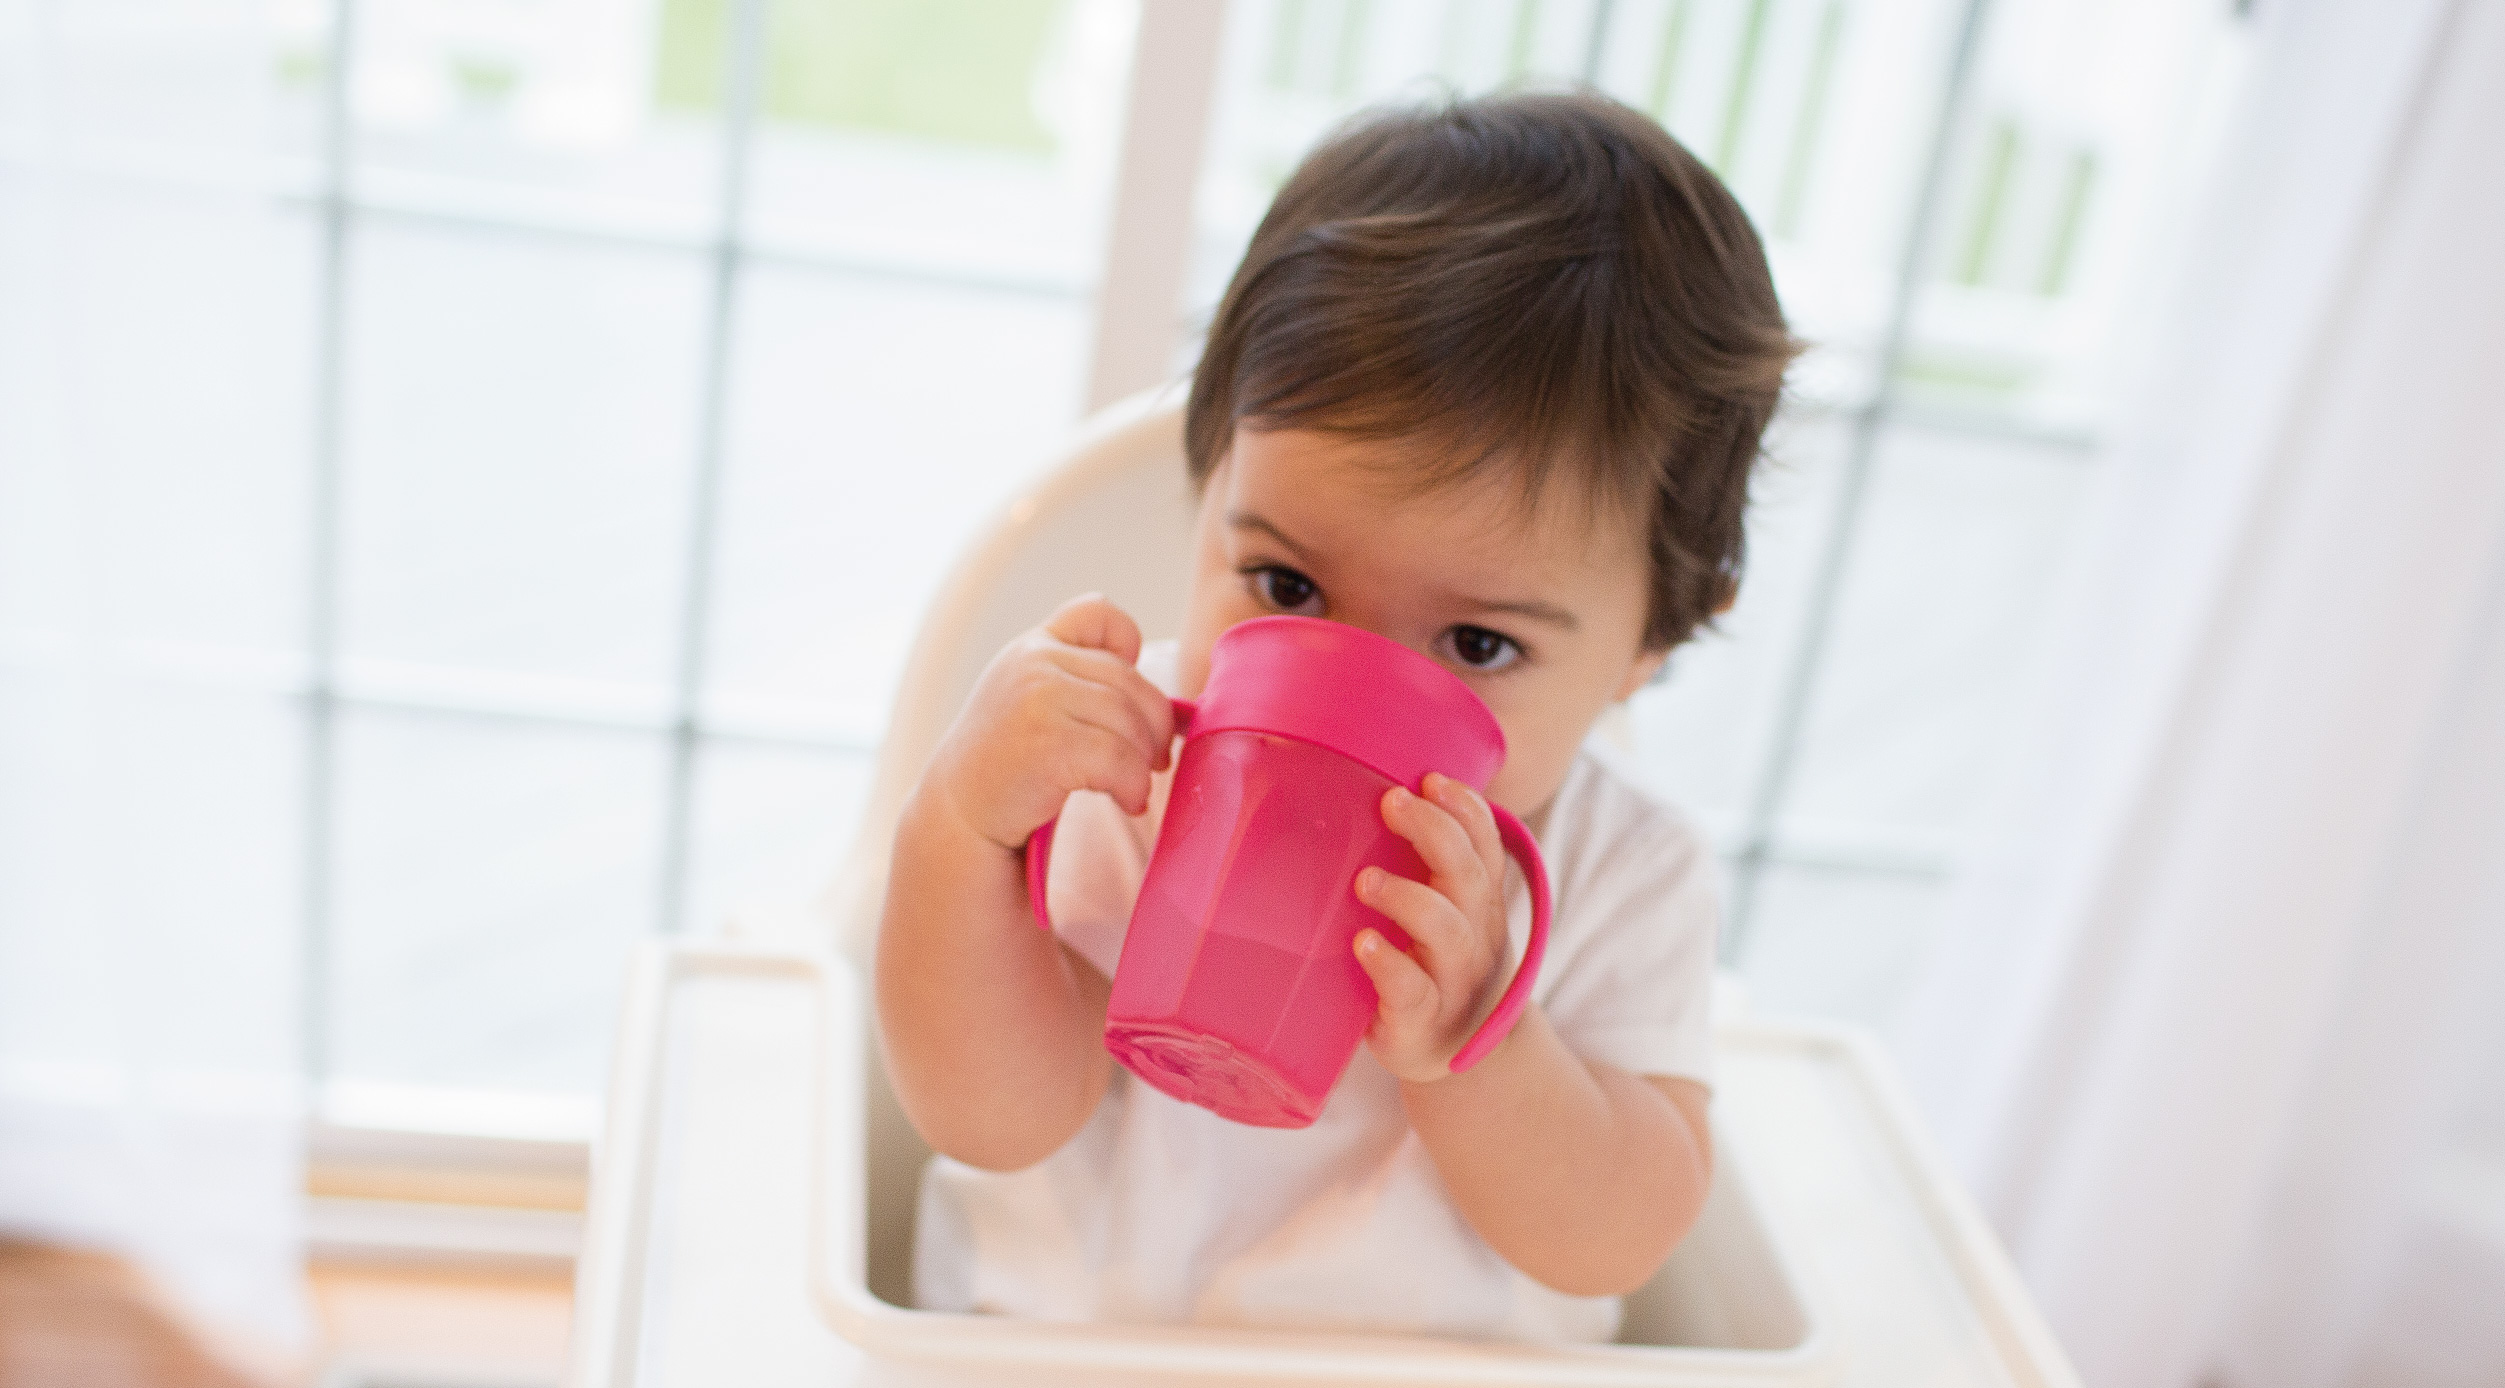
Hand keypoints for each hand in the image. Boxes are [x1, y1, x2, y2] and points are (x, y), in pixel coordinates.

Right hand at [924, 594, 1176, 853]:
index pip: (1097, 612)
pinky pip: (1121, 759)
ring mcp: (1038, 698)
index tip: (1128, 698)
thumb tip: (1172, 708)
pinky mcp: (1048, 743)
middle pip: (1131, 683)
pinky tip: (1126, 800)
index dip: (1128, 644)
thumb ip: (1080, 683)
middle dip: (1155, 726)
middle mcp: (1034, 663)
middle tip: (1155, 760)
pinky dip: (1134, 785)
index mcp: (1034, 647)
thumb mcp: (1031, 702)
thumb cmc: (1005, 767)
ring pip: (1130, 722)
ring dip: (1144, 764)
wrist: (957, 816)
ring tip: (1133, 788)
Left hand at [1351, 772, 1513, 1082]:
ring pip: (1446, 930)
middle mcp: (1475, 935)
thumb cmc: (1430, 965)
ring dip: (1408, 897)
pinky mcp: (1420, 1019)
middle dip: (1434, 831)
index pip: (1485, 845)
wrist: (1446, 1054)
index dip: (1465, 808)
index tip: (1430, 779)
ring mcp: (1452, 979)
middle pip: (1468, 875)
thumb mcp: (1439, 912)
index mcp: (1478, 901)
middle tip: (1391, 802)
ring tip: (1365, 880)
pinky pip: (1411, 989)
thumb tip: (1353, 790)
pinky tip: (1365, 944)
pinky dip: (1390, 964)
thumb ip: (1417, 865)